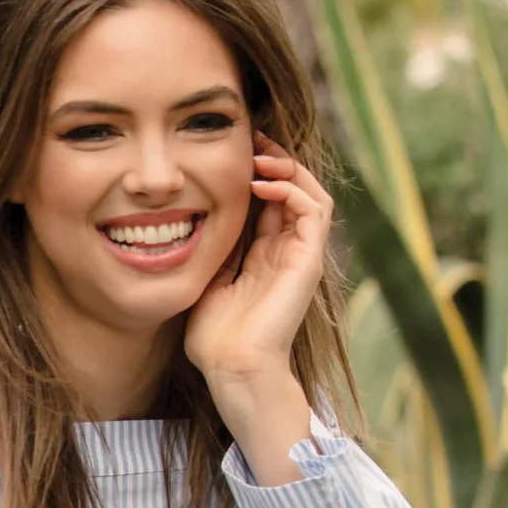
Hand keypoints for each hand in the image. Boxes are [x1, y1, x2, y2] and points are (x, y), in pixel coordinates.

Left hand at [183, 134, 332, 385]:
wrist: (232, 367)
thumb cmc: (213, 339)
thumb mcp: (206, 282)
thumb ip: (212, 254)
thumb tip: (194, 224)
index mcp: (265, 256)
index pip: (270, 202)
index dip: (257, 173)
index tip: (233, 153)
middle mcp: (288, 252)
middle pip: (295, 191)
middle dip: (275, 161)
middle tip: (250, 140)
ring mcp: (301, 255)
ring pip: (311, 193)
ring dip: (287, 169)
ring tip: (257, 156)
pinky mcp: (309, 260)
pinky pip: (314, 209)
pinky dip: (291, 189)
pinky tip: (261, 183)